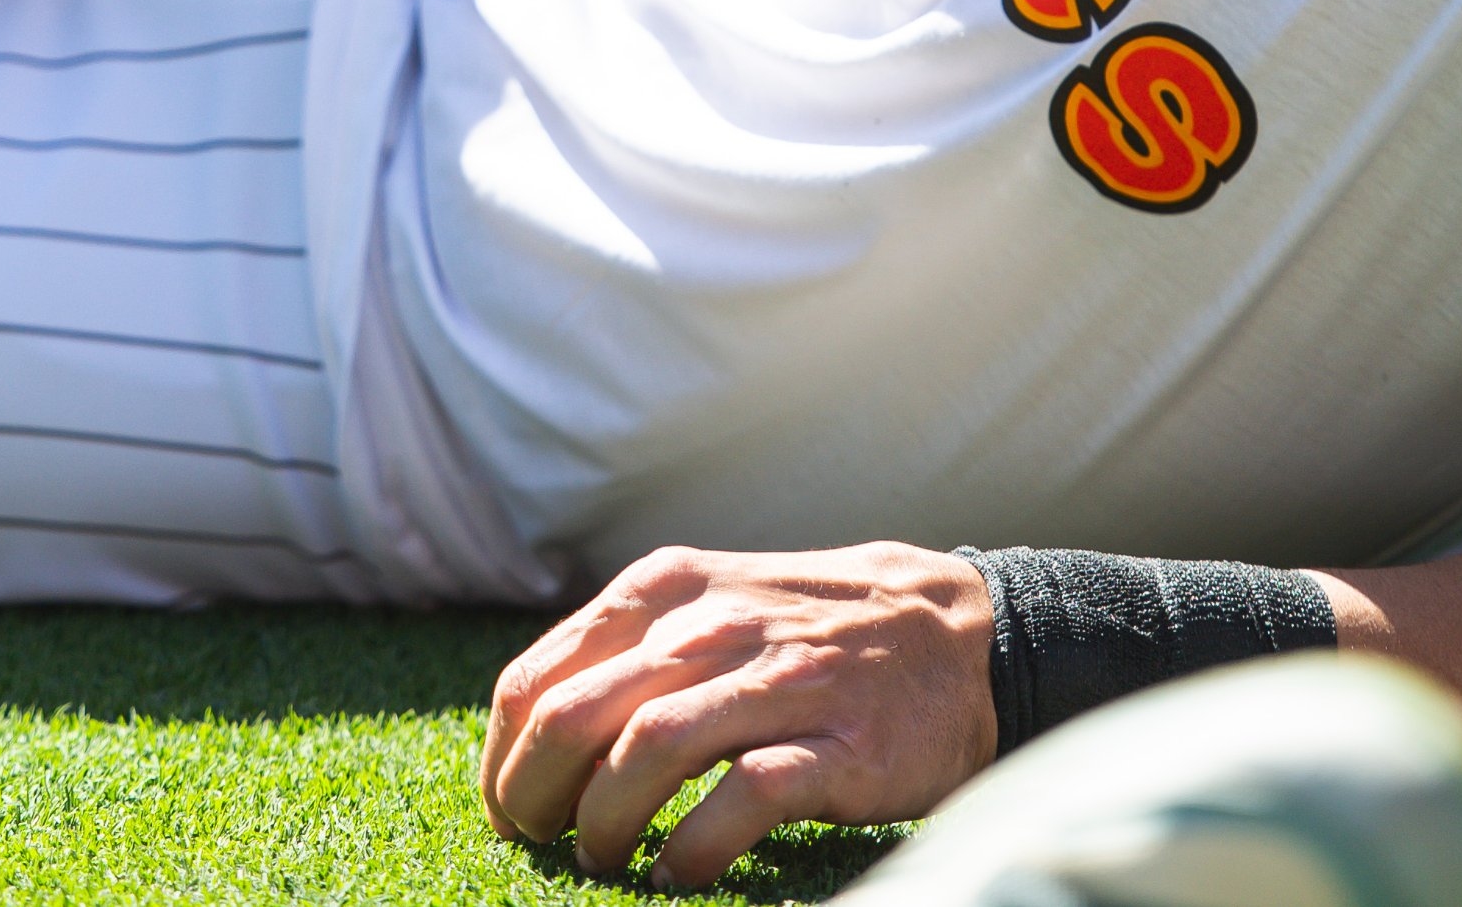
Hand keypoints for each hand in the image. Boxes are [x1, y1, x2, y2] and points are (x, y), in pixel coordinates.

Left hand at [478, 541, 1001, 890]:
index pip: (538, 677)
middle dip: (534, 796)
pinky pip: (745, 797)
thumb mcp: (710, 605)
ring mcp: (780, 683)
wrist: (958, 632)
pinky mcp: (841, 745)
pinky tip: (679, 872)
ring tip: (603, 857)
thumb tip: (530, 728)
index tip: (506, 808)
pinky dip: (695, 846)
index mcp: (665, 590)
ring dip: (605, 822)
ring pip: (647, 750)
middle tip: (538, 842)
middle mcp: (713, 626)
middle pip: (575, 717)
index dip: (503, 758)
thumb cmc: (810, 630)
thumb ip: (629, 649)